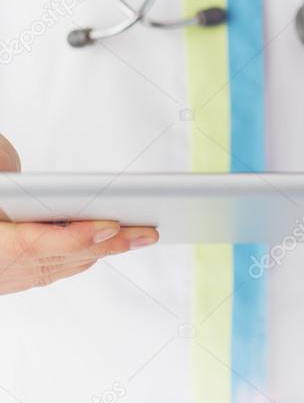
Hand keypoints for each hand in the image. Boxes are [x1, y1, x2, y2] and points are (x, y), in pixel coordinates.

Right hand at [0, 134, 158, 294]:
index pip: (33, 246)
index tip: (110, 225)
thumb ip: (5, 169)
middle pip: (58, 258)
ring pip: (61, 265)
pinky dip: (85, 254)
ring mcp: (2, 276)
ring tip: (142, 236)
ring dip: (103, 251)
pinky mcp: (11, 276)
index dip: (75, 237)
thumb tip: (44, 177)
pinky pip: (55, 268)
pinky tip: (112, 240)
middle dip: (106, 244)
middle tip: (147, 231)